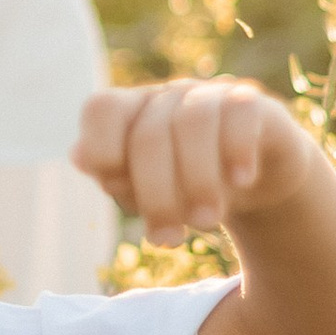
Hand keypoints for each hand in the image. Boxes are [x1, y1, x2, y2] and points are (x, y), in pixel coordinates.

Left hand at [72, 78, 312, 245]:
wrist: (255, 181)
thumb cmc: (187, 187)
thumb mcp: (149, 193)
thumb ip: (116, 178)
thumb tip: (80, 156)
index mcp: (131, 114)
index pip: (102, 109)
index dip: (101, 148)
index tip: (114, 188)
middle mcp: (167, 98)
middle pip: (149, 135)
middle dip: (157, 195)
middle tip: (170, 240)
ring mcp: (209, 95)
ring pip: (194, 121)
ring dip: (198, 179)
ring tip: (206, 222)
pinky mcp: (251, 103)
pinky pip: (240, 112)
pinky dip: (238, 150)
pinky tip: (242, 181)